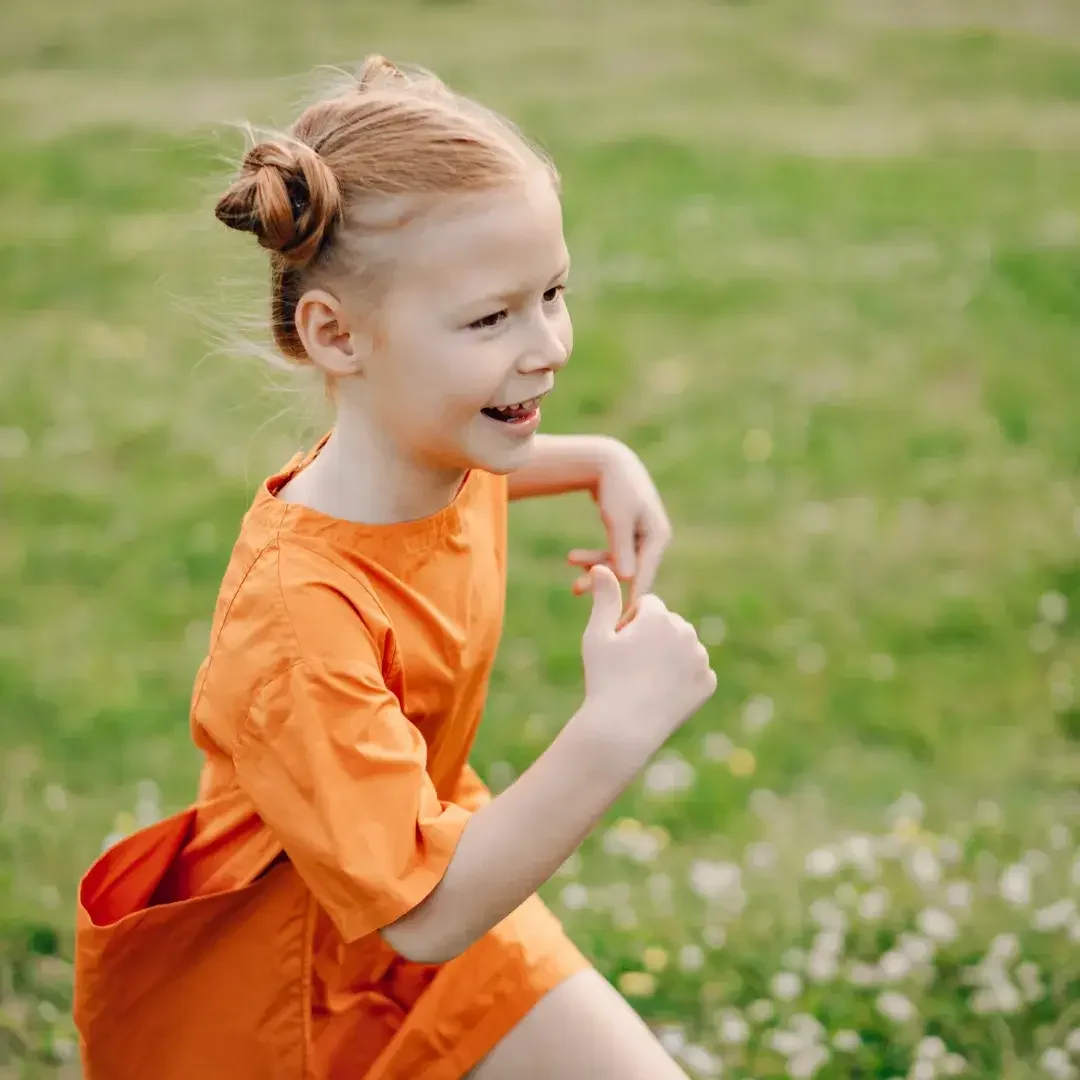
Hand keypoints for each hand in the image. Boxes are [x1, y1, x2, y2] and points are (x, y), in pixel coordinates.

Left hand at [568, 441, 671, 610]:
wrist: (608, 460)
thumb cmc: (615, 486)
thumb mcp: (617, 517)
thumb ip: (621, 548)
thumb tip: (627, 579)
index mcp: (658, 536)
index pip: (646, 574)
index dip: (632, 598)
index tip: (620, 620)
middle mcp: (653, 539)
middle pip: (631, 573)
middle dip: (605, 584)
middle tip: (578, 594)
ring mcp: (641, 538)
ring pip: (618, 566)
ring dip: (595, 571)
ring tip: (571, 584)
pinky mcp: (628, 536)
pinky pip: (613, 556)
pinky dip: (594, 559)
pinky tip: (572, 559)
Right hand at [579, 565, 715, 751]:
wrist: (623, 729)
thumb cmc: (604, 679)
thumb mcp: (597, 635)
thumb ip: (604, 597)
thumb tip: (601, 566)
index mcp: (661, 616)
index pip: (649, 606)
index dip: (630, 624)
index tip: (620, 646)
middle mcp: (687, 632)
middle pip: (668, 624)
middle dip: (652, 637)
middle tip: (631, 667)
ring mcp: (701, 659)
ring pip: (682, 646)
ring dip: (668, 656)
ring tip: (645, 680)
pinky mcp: (708, 683)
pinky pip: (693, 671)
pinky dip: (680, 679)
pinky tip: (661, 693)